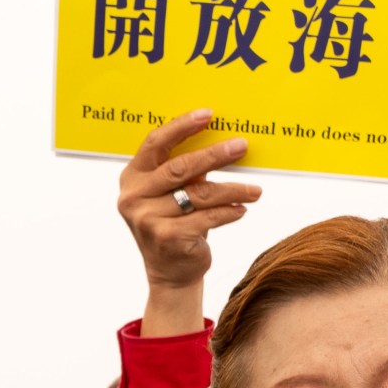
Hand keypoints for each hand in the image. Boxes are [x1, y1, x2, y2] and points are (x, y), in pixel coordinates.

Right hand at [119, 109, 259, 339]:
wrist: (171, 273)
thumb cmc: (175, 224)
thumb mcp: (172, 194)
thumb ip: (185, 171)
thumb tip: (223, 142)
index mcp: (132, 178)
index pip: (155, 143)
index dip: (182, 126)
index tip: (208, 115)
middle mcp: (133, 197)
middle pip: (180, 167)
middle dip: (215, 155)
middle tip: (241, 145)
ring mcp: (147, 219)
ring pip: (199, 194)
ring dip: (232, 189)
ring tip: (255, 190)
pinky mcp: (167, 237)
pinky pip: (207, 217)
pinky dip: (229, 212)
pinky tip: (242, 209)